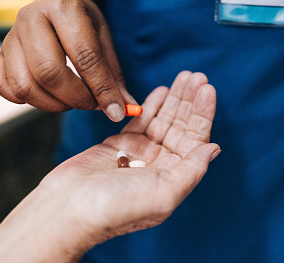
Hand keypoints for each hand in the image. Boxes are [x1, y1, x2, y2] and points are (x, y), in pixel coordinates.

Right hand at [0, 0, 134, 121]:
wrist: (55, 2)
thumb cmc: (84, 22)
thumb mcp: (105, 38)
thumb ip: (113, 74)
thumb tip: (124, 109)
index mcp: (63, 7)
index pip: (84, 56)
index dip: (102, 89)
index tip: (117, 112)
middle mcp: (30, 17)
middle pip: (49, 73)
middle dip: (76, 99)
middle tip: (93, 104)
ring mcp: (9, 37)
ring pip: (25, 86)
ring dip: (53, 104)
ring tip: (72, 100)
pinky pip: (3, 87)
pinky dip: (26, 100)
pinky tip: (48, 95)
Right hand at [0, 71, 219, 261]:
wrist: (69, 208)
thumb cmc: (116, 207)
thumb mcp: (164, 192)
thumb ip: (191, 169)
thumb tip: (214, 148)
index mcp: (174, 178)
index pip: (195, 140)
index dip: (203, 114)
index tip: (208, 89)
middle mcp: (160, 165)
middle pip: (180, 126)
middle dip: (190, 101)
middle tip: (197, 76)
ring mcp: (139, 153)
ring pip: (162, 120)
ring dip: (174, 99)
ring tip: (185, 76)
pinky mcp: (119, 144)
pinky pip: (141, 120)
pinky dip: (152, 105)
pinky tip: (162, 90)